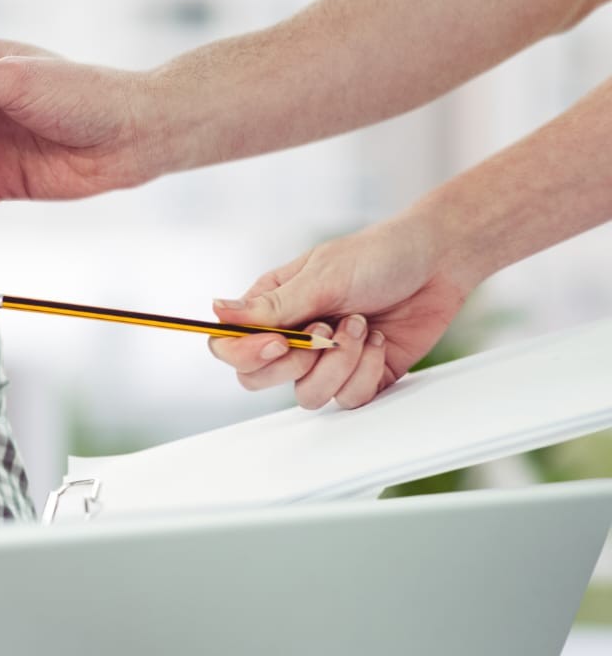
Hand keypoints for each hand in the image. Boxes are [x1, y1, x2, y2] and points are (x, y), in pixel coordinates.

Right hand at [205, 213, 473, 409]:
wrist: (439, 262)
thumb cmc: (379, 256)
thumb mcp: (322, 277)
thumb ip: (272, 305)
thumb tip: (216, 312)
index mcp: (271, 307)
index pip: (229, 345)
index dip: (246, 354)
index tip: (280, 343)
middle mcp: (292, 337)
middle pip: (258, 379)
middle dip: (297, 363)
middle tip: (325, 333)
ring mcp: (324, 361)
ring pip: (306, 395)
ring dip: (339, 363)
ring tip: (360, 326)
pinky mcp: (359, 377)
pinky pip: (348, 399)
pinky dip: (366, 371)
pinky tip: (377, 339)